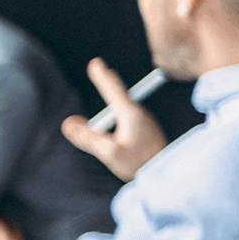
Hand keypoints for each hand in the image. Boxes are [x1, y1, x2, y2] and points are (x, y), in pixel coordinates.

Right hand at [61, 58, 169, 181]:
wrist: (170, 176)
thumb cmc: (142, 165)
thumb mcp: (110, 153)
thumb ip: (88, 138)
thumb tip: (68, 124)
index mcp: (131, 115)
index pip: (113, 90)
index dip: (102, 77)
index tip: (96, 63)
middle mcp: (140, 115)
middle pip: (121, 96)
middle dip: (110, 84)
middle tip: (103, 72)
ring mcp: (146, 124)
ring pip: (126, 109)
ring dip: (115, 102)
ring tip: (110, 95)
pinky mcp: (148, 134)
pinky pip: (130, 119)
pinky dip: (120, 115)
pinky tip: (118, 124)